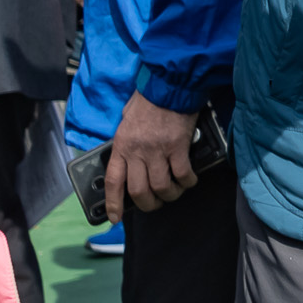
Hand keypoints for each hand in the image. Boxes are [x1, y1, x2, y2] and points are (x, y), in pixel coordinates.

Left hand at [104, 93, 197, 221]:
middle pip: (139, 191)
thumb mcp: (126, 119)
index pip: (114, 181)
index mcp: (121, 145)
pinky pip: (182, 174)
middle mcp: (137, 152)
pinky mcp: (178, 147)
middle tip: (155, 203)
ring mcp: (158, 150)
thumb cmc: (148, 99)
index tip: (115, 217)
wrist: (169, 84)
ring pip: (161, 187)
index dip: (113, 203)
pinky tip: (189, 180)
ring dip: (169, 195)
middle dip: (148, 204)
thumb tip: (129, 156)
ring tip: (174, 192)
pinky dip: (187, 182)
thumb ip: (126, 141)